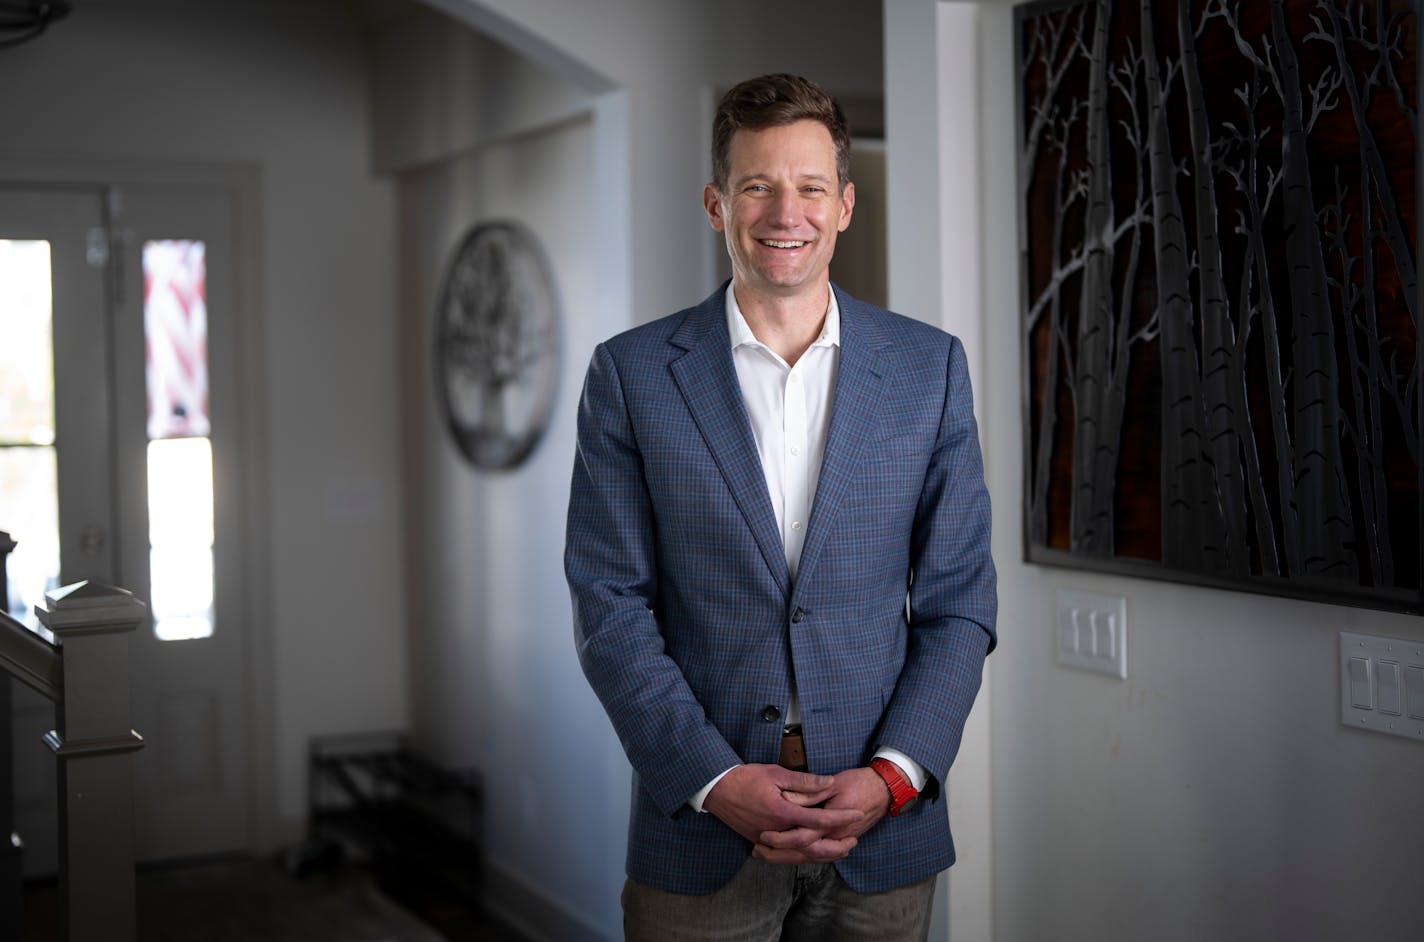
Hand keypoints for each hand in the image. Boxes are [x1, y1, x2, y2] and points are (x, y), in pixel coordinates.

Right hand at [703, 764, 863, 861]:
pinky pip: (786, 855)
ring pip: (800, 855)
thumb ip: (804, 781)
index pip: (819, 820)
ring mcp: (767, 839)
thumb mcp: (775, 773)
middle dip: (836, 846)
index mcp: (783, 813)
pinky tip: (812, 852)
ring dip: (822, 854)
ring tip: (839, 850)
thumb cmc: (744, 778)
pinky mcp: (759, 841)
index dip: (841, 817)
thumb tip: (829, 783)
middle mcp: (776, 831)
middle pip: (813, 847)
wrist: (716, 789)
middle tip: (854, 840)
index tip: (857, 814)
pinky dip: (803, 855)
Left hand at [752, 766, 891, 864]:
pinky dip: (804, 856)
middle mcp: (835, 836)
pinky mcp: (842, 839)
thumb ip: (810, 792)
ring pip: (811, 858)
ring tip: (767, 854)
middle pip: (803, 854)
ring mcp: (840, 840)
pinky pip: (820, 855)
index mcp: (832, 822)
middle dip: (779, 855)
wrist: (885, 789)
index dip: (780, 838)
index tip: (762, 836)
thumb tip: (788, 798)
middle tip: (758, 850)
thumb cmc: (860, 783)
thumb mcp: (834, 783)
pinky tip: (791, 852)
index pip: (801, 837)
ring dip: (788, 858)